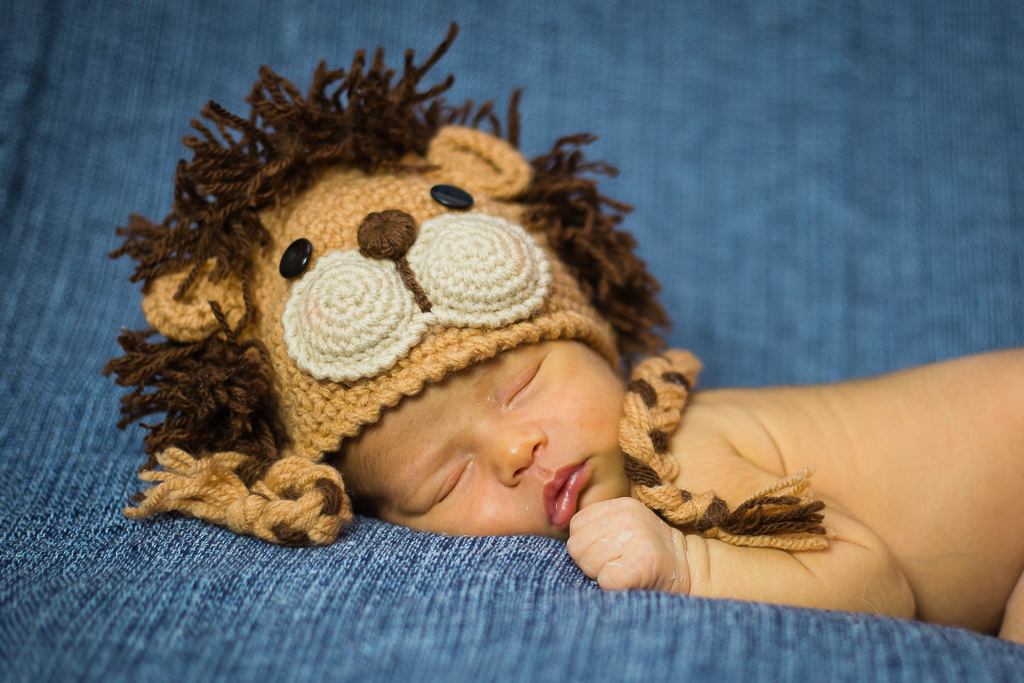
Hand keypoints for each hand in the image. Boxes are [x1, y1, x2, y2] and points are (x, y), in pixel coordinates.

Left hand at [567, 497, 689, 592]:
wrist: (690, 568)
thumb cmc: (649, 552)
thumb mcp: (627, 526)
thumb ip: (600, 526)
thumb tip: (569, 542)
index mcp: (620, 505)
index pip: (576, 525)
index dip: (585, 544)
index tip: (605, 552)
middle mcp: (627, 518)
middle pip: (577, 545)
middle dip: (589, 562)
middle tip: (613, 565)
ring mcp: (636, 539)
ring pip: (588, 563)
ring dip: (600, 575)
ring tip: (623, 572)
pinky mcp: (641, 565)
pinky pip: (605, 580)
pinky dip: (612, 586)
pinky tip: (628, 581)